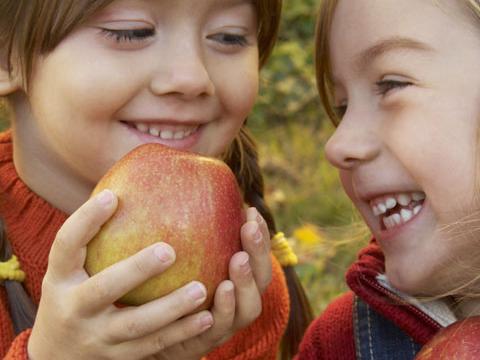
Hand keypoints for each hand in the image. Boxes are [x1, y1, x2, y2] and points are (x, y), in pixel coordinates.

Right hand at [28, 190, 213, 359]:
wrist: (57, 354)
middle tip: (169, 250)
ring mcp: (96, 337)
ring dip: (171, 308)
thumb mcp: (71, 270)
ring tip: (200, 289)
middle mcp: (74, 308)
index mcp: (60, 279)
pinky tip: (206, 316)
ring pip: (136, 325)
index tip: (113, 196)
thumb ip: (94, 239)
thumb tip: (124, 190)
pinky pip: (153, 345)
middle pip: (104, 290)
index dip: (86, 220)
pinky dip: (180, 332)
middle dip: (136, 270)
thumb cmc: (73, 294)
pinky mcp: (117, 357)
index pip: (66, 245)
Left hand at [148, 207, 271, 358]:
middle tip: (248, 227)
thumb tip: (158, 187)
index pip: (256, 256)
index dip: (259, 235)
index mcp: (236, 280)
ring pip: (249, 307)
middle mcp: (237, 301)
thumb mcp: (175, 259)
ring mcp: (225, 323)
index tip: (249, 210)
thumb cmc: (164, 289)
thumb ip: (180, 233)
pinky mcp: (205, 341)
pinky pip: (219, 328)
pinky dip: (224, 309)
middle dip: (259, 252)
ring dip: (246, 282)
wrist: (150, 336)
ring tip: (239, 260)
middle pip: (261, 279)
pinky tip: (219, 290)